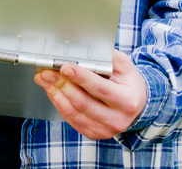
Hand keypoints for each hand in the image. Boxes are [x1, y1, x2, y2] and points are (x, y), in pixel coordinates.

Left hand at [34, 50, 148, 140]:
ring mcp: (105, 129)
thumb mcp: (125, 66)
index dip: (81, 78)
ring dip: (55, 94)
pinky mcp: (94, 133)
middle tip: (47, 72)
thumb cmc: (128, 83)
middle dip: (62, 85)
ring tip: (44, 79)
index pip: (100, 89)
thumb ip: (108, 56)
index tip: (65, 67)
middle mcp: (117, 119)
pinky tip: (52, 91)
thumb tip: (87, 48)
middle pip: (83, 103)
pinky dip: (58, 103)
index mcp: (127, 101)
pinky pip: (71, 119)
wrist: (137, 105)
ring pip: (74, 113)